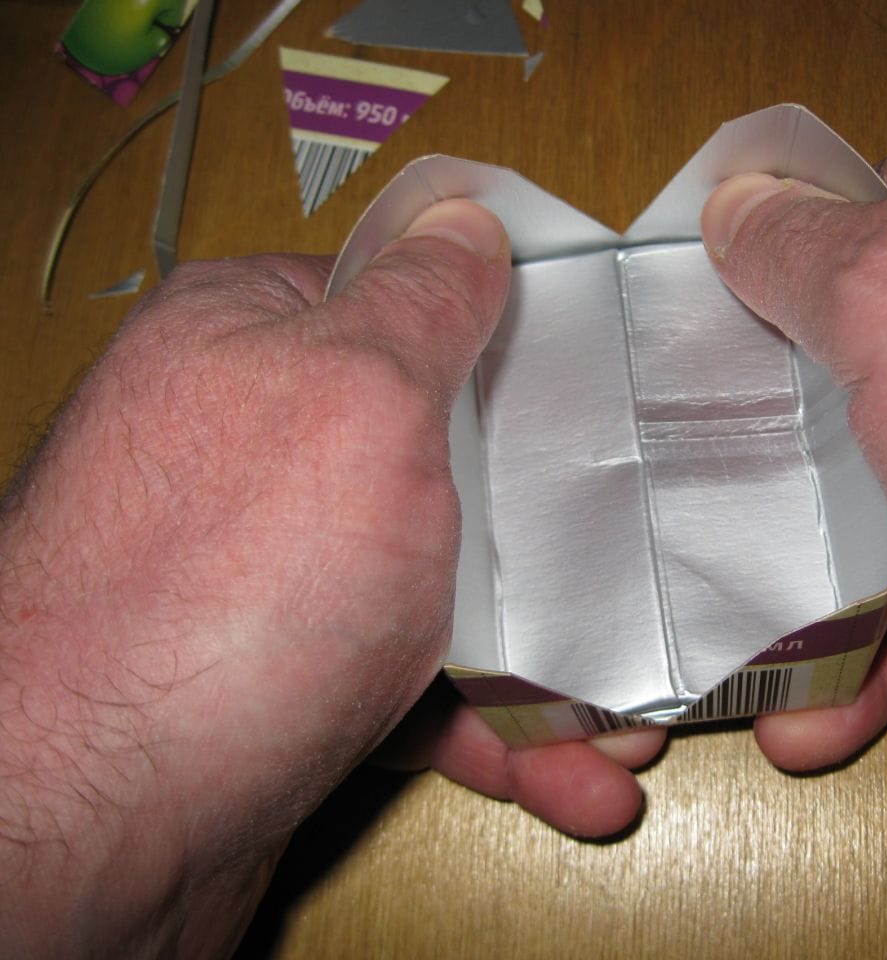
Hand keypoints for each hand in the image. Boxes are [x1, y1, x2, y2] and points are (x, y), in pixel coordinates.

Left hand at [0, 200, 662, 958]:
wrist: (91, 825)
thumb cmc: (225, 586)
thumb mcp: (358, 397)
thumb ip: (423, 302)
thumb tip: (463, 221)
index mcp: (251, 341)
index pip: (401, 305)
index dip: (506, 344)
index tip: (591, 386)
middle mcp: (250, 452)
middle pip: (442, 464)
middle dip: (551, 542)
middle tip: (633, 580)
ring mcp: (267, 574)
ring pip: (440, 592)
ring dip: (546, 667)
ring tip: (626, 731)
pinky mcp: (283, 681)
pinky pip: (411, 685)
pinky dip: (491, 731)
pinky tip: (566, 777)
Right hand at [701, 91, 886, 767]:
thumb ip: (793, 253)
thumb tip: (738, 207)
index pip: (841, 221)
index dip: (757, 293)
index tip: (689, 362)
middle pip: (857, 376)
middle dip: (775, 463)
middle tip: (692, 516)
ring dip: (820, 585)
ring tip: (738, 652)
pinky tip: (823, 714)